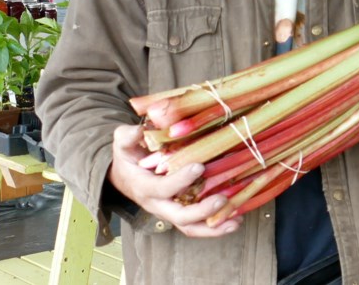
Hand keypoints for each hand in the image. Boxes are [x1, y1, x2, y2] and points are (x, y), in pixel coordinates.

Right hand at [107, 124, 242, 237]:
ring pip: (190, 227)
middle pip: (179, 216)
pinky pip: (198, 225)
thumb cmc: (127, 157)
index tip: (198, 166)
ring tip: (235, 220)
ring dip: (214, 227)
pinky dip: (216, 226)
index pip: (162, 188)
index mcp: (144, 187)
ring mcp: (170, 211)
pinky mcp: (181, 212)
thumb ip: (127, 136)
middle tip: (222, 200)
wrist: (125, 176)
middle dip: (202, 211)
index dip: (180, 181)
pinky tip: (236, 220)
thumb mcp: (123, 143)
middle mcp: (157, 204)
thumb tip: (140, 131)